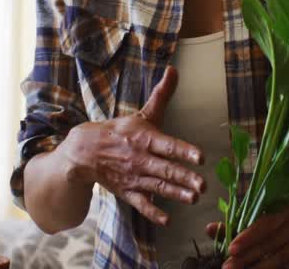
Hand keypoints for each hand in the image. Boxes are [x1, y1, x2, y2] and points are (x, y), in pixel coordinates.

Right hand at [59, 66, 205, 226]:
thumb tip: (173, 70)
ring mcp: (133, 177)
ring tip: (194, 198)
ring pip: (157, 186)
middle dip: (184, 177)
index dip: (184, 150)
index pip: (167, 145)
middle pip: (165, 168)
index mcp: (144, 138)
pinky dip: (152, 211)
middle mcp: (140, 158)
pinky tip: (167, 219)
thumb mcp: (142, 113)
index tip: (201, 157)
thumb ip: (162, 95)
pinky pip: (140, 204)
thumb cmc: (121, 130)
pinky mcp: (127, 192)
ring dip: (175, 193)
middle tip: (203, 185)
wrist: (85, 151)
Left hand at [207, 203, 288, 268]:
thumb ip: (241, 223)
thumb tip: (209, 229)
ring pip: (282, 259)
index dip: (248, 236)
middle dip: (247, 258)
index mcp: (287, 211)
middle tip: (228, 267)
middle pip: (271, 244)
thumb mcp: (271, 216)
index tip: (230, 248)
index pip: (265, 224)